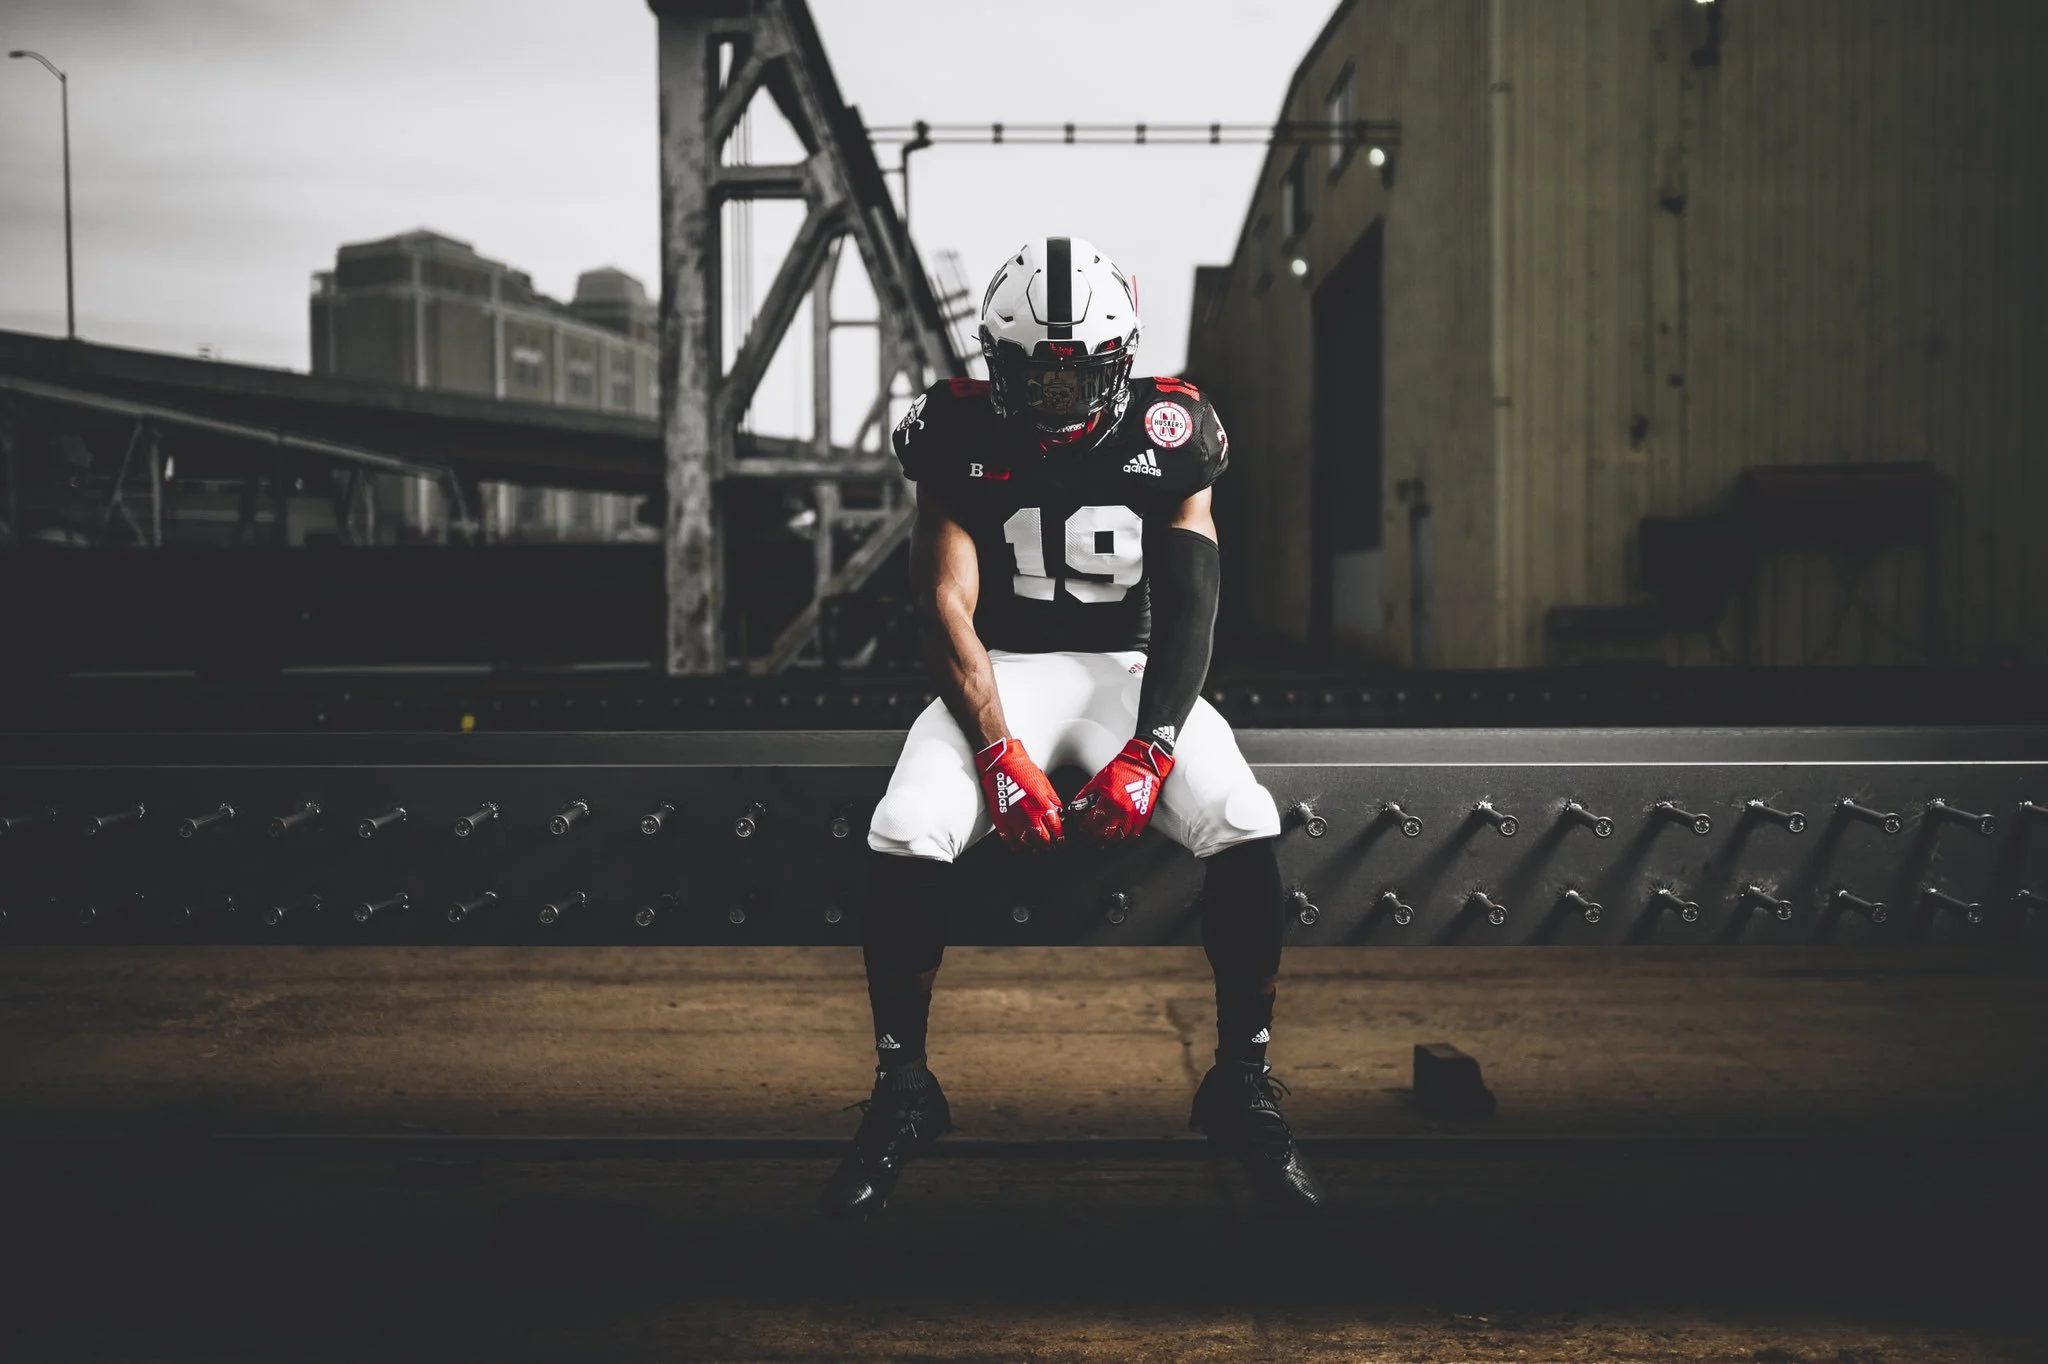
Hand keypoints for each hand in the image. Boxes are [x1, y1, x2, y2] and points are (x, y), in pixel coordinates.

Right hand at [974, 737, 1063, 852]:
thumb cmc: (1023, 770)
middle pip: (1043, 841)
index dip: (1060, 840)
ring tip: (1036, 851)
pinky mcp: (1001, 821)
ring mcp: (1014, 820)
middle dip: (1048, 848)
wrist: (1002, 764)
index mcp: (1043, 806)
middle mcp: (1030, 816)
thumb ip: (1053, 801)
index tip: (1061, 843)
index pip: (1056, 830)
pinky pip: (1009, 841)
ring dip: (1033, 850)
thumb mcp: (1045, 784)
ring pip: (1026, 845)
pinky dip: (1016, 848)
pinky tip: (1020, 848)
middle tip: (1050, 850)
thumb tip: (1059, 813)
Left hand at [1068, 739, 1175, 844]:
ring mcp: (1134, 816)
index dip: (1084, 829)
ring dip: (1107, 842)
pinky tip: (1117, 840)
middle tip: (1086, 841)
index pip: (1092, 822)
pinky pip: (1133, 835)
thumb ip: (1086, 794)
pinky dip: (1124, 840)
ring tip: (1099, 843)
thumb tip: (1075, 806)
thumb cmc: (1122, 768)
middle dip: (1092, 839)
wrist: (1144, 764)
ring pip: (1118, 837)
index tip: (1080, 831)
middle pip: (1103, 833)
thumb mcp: (1098, 779)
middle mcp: (1121, 810)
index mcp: (1109, 800)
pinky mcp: (1143, 817)